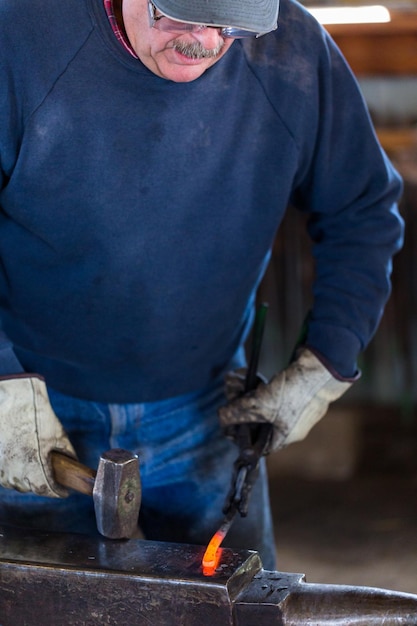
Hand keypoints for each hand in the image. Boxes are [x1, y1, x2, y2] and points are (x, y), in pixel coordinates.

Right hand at [0, 375, 75, 496]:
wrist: (13, 403)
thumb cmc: (36, 417)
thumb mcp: (59, 435)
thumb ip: (67, 453)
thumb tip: (73, 463)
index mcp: (35, 468)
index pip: (47, 490)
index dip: (57, 491)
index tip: (64, 491)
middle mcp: (16, 472)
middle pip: (31, 488)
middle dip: (43, 484)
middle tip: (51, 476)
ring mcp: (2, 468)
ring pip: (16, 483)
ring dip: (27, 479)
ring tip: (35, 467)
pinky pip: (4, 475)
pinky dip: (13, 472)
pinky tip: (20, 462)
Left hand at [218, 348, 355, 453]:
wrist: (323, 367)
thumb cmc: (295, 392)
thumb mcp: (260, 405)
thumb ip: (237, 414)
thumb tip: (222, 418)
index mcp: (285, 436)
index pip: (257, 444)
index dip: (240, 435)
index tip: (228, 422)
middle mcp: (289, 424)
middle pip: (256, 421)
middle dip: (240, 407)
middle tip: (232, 393)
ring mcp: (292, 406)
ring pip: (260, 403)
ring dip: (245, 391)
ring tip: (237, 380)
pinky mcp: (293, 388)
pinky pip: (268, 390)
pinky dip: (256, 383)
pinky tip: (248, 375)